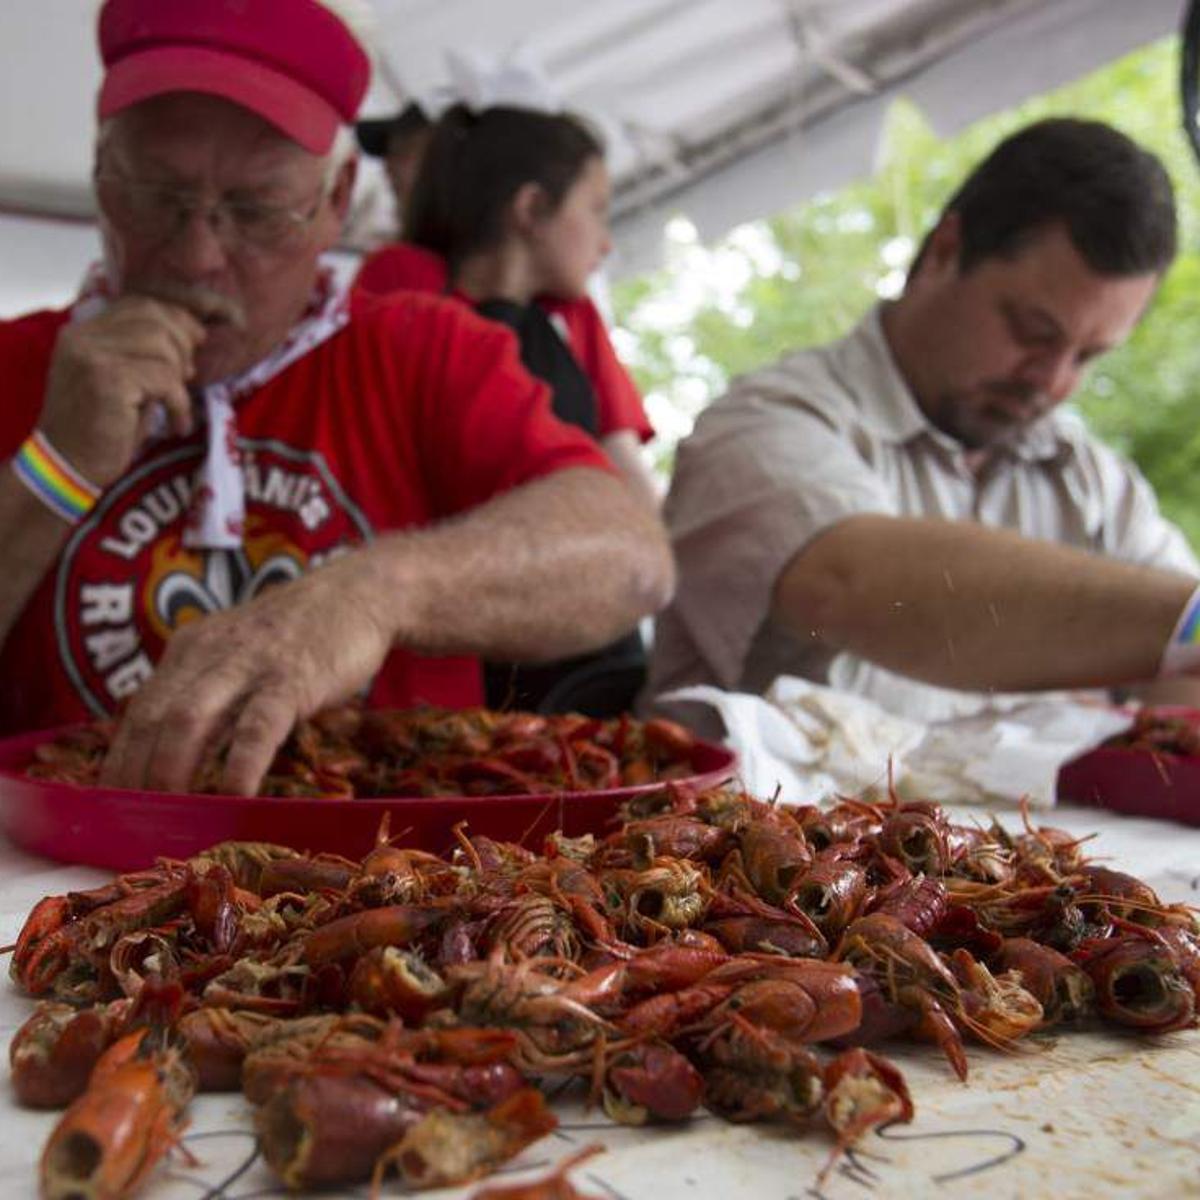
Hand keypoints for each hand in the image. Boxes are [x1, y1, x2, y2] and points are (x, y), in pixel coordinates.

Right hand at [39, 297, 206, 485]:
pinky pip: (164, 380)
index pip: (139, 305)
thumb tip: (194, 333)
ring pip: (161, 346)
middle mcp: (83, 337)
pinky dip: (180, 404)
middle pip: (154, 319)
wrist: (69, 467)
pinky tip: (176, 426)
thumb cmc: (103, 429)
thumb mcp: (125, 381)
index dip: (176, 318)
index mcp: (83, 332)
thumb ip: (146, 353)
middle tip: (189, 375)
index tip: (197, 340)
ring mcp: (92, 356)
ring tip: (176, 403)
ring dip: (179, 377)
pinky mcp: (108, 381)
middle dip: (183, 345)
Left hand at [99, 552, 393, 794]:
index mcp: (191, 649)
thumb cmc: (300, 635)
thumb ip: (211, 690)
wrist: (358, 593)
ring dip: (170, 770)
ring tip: (168, 816)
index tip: (112, 803)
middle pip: (154, 718)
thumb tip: (178, 754)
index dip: (121, 759)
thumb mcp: (240, 652)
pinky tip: (234, 796)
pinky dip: (241, 764)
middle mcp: (209, 654)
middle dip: (136, 772)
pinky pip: (258, 726)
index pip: (140, 710)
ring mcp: (250, 665)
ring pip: (191, 719)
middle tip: (132, 821)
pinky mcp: (293, 679)